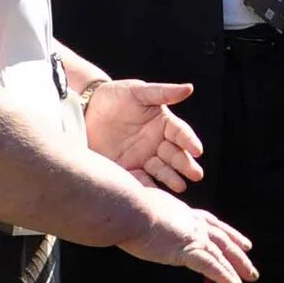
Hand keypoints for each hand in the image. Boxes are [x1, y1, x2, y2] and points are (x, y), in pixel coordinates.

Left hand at [85, 78, 203, 191]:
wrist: (86, 109)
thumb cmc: (116, 95)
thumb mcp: (139, 91)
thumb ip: (163, 92)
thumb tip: (189, 88)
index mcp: (164, 124)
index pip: (181, 133)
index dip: (189, 141)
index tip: (197, 150)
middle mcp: (157, 143)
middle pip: (175, 155)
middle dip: (186, 165)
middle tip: (196, 174)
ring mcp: (143, 157)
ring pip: (161, 170)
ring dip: (172, 178)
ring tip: (181, 187)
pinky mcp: (127, 168)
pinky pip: (139, 179)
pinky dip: (147, 186)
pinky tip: (153, 194)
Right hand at [122, 195, 257, 282]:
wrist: (125, 209)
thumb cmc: (123, 207)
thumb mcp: (139, 206)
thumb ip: (145, 214)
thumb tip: (134, 217)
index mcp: (182, 212)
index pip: (209, 222)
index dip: (225, 231)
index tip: (238, 239)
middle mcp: (192, 223)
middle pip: (221, 237)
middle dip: (237, 249)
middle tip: (249, 258)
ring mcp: (192, 236)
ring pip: (222, 254)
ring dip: (237, 267)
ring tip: (250, 278)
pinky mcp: (188, 251)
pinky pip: (214, 269)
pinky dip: (228, 280)